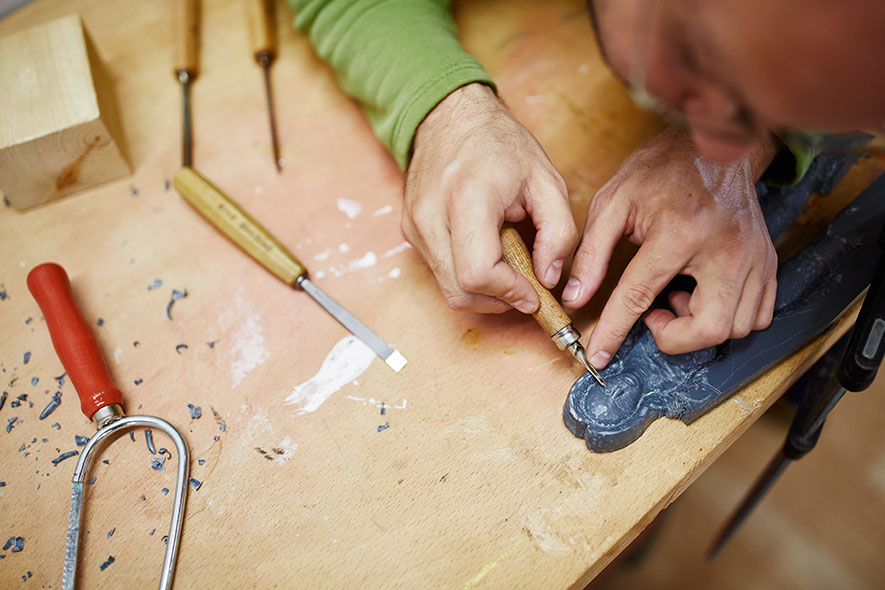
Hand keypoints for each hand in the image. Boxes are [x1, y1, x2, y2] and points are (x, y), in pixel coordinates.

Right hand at [403, 83, 577, 313]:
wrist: (450, 115)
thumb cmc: (499, 143)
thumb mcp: (547, 180)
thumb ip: (559, 232)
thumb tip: (548, 277)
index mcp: (468, 199)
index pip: (478, 274)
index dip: (509, 293)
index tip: (533, 292)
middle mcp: (432, 216)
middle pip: (459, 291)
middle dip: (497, 300)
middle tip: (524, 287)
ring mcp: (416, 225)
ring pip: (447, 288)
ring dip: (482, 290)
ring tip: (507, 265)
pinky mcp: (410, 230)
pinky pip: (439, 271)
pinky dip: (466, 274)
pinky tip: (485, 251)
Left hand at [562, 127, 777, 366]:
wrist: (712, 147)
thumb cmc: (660, 171)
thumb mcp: (613, 203)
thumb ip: (591, 254)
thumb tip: (574, 297)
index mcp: (679, 233)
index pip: (640, 297)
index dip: (613, 332)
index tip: (598, 356)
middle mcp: (726, 249)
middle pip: (709, 329)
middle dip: (675, 338)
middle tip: (653, 315)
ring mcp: (754, 258)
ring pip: (735, 328)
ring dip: (699, 325)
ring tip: (676, 294)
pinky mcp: (768, 262)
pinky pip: (756, 316)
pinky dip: (727, 318)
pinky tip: (701, 293)